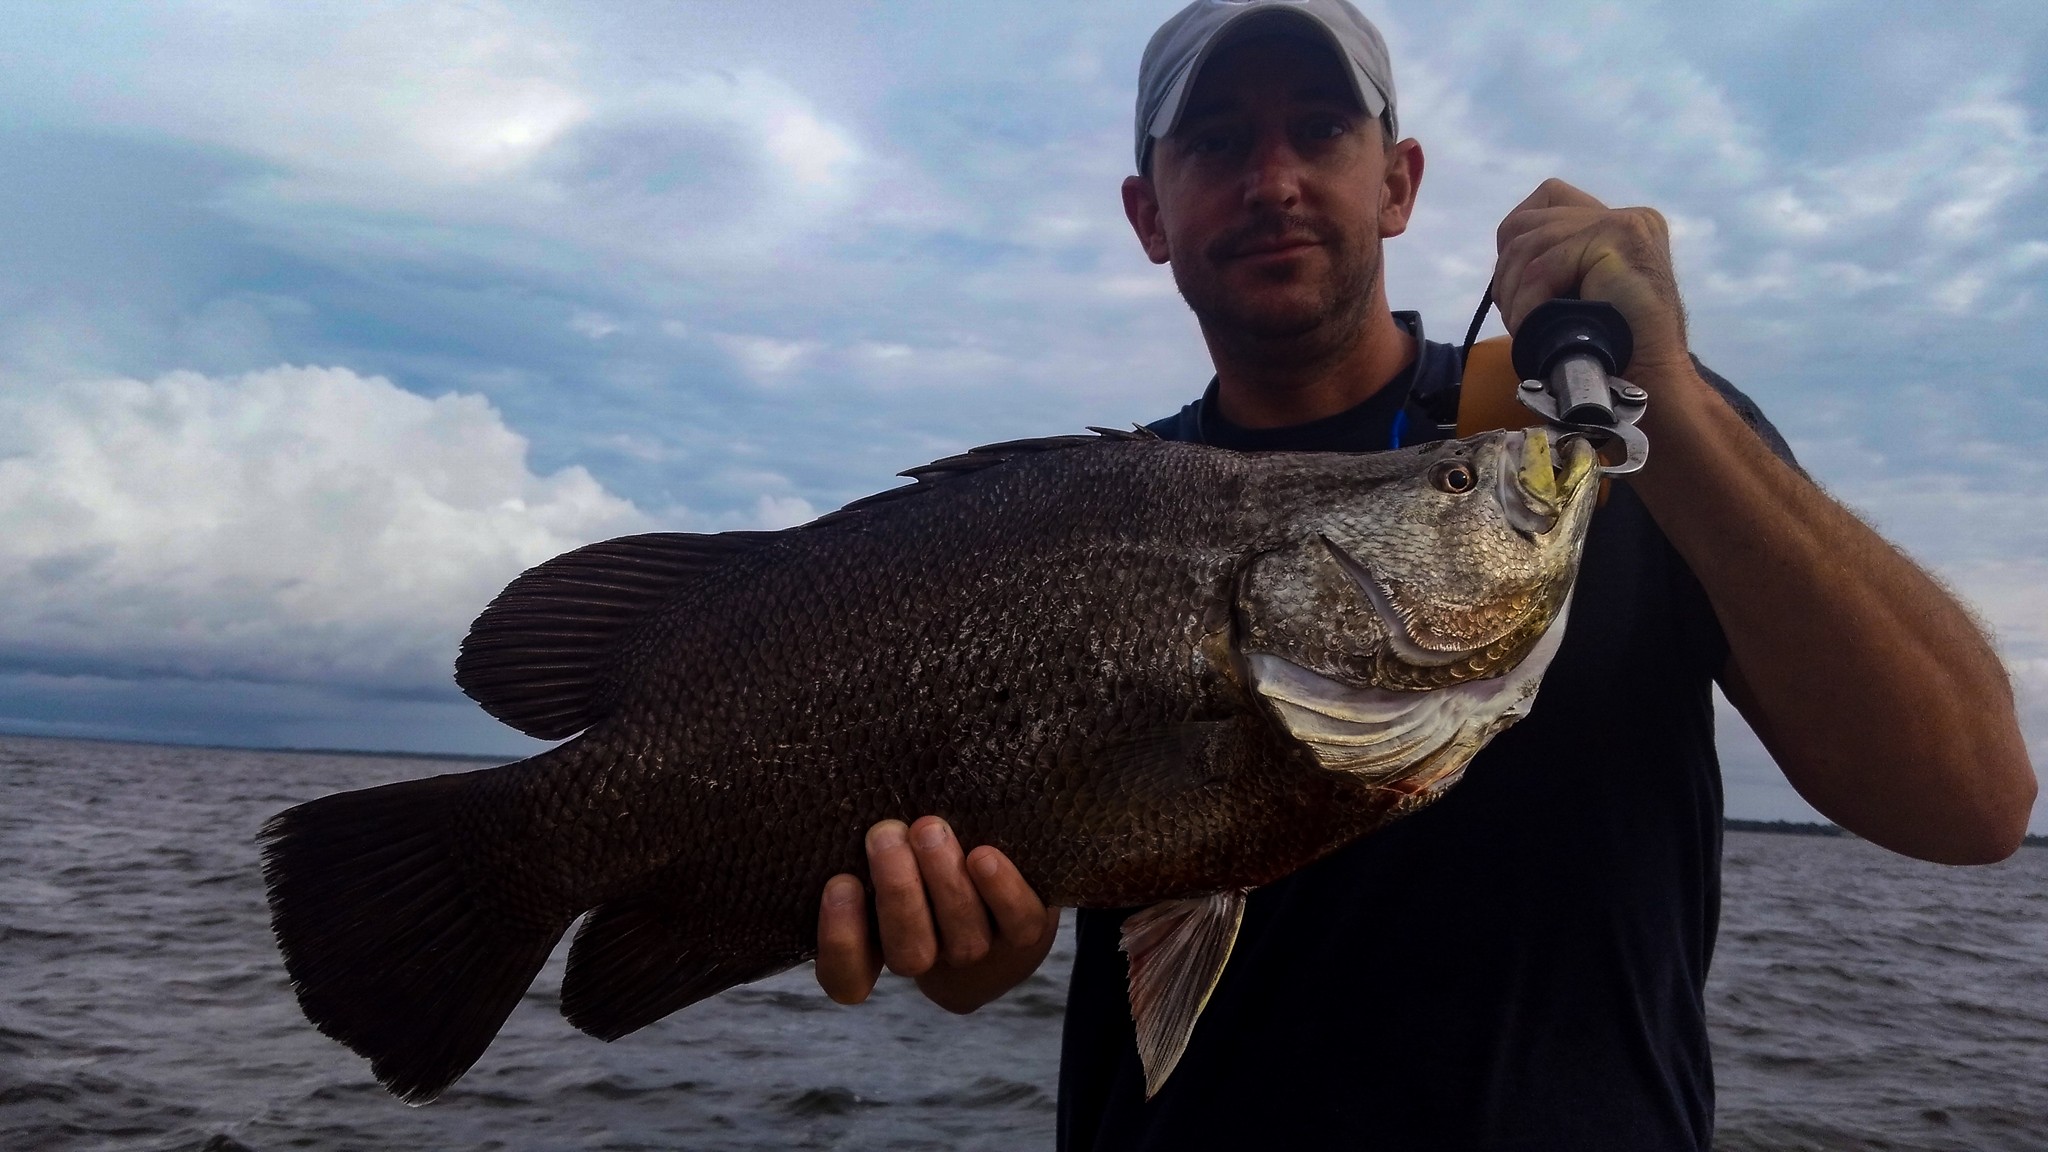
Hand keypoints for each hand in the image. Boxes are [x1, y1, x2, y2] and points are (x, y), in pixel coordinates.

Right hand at [815, 816, 1059, 1013]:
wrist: (999, 888)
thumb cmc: (921, 853)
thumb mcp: (889, 848)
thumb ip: (869, 838)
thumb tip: (839, 782)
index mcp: (880, 945)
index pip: (847, 976)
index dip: (840, 941)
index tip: (840, 884)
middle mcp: (930, 955)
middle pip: (908, 952)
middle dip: (897, 892)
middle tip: (885, 834)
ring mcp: (978, 948)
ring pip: (962, 939)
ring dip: (945, 882)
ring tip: (929, 830)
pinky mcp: (1025, 931)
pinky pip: (1018, 923)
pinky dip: (1002, 891)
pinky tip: (983, 856)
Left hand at [1493, 178, 1691, 380]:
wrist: (1652, 381)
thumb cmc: (1611, 350)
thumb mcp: (1581, 294)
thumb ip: (1558, 262)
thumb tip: (1506, 257)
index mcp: (1619, 223)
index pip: (1547, 199)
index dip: (1515, 239)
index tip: (1516, 285)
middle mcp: (1626, 215)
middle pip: (1528, 220)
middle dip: (1507, 271)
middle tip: (1515, 315)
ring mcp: (1624, 222)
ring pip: (1529, 243)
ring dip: (1513, 292)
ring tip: (1523, 327)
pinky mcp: (1618, 237)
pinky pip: (1544, 266)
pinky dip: (1527, 303)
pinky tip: (1532, 328)